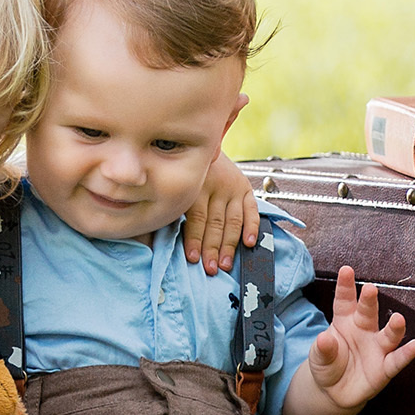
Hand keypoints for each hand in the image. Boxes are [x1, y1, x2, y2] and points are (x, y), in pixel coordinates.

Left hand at [185, 151, 261, 273]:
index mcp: (197, 185)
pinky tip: (249, 243)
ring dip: (230, 244)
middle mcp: (217, 185)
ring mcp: (233, 187)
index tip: (192, 258)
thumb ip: (175, 207)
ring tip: (226, 264)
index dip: (194, 239)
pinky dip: (252, 227)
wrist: (203, 145)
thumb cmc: (184, 173)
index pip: (197, 218)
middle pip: (216, 222)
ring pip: (233, 220)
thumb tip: (161, 240)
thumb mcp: (176, 185)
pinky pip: (251, 210)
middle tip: (211, 269)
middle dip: (213, 248)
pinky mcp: (245, 188)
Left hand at [306, 267, 414, 410]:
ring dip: (394, 327)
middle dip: (369, 300)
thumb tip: (324, 338)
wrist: (334, 391)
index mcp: (345, 321)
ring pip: (388, 335)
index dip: (345, 286)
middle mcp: (364, 330)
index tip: (346, 270)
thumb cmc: (328, 366)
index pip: (344, 301)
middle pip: (368, 312)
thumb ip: (323, 349)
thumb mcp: (318, 358)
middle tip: (370, 288)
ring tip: (398, 318)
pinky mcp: (385, 368)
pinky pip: (397, 360)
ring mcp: (377, 348)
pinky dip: (407, 353)